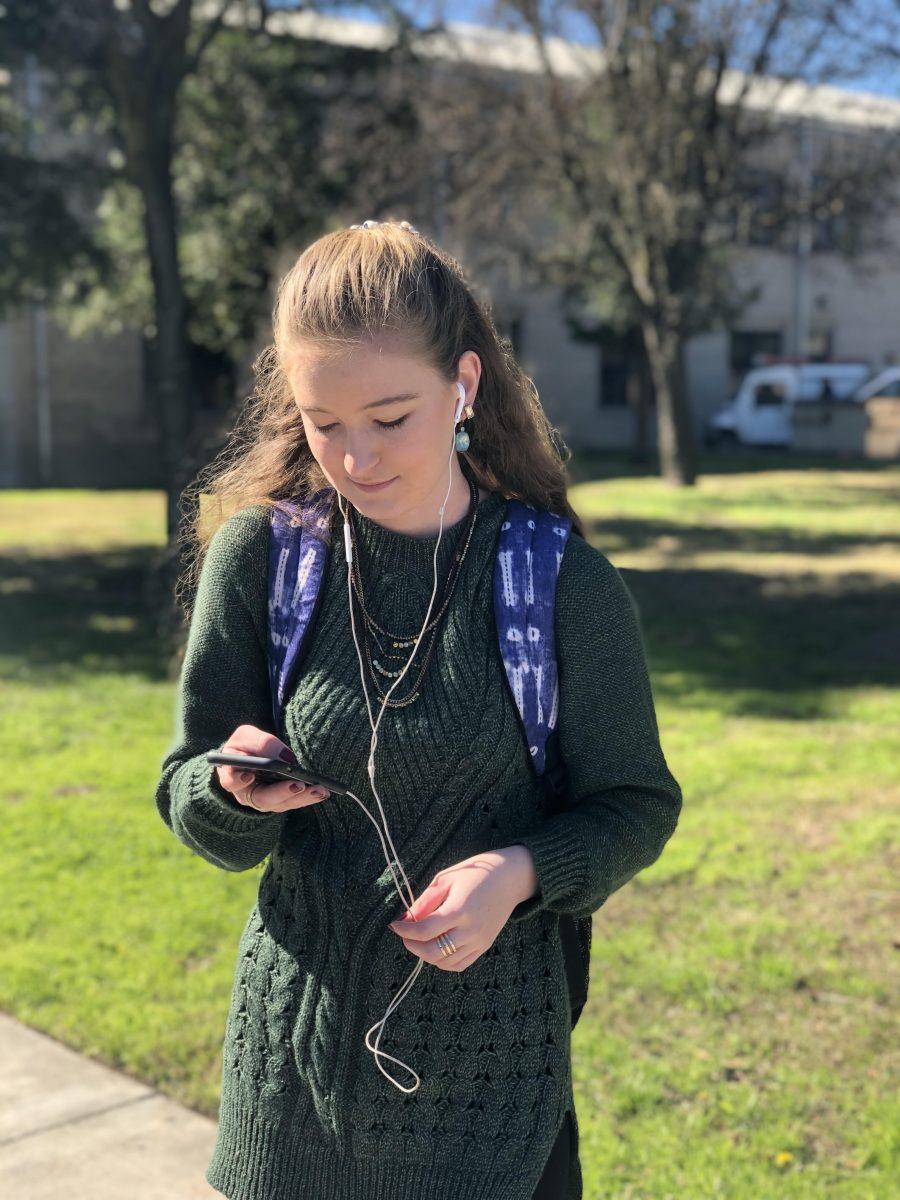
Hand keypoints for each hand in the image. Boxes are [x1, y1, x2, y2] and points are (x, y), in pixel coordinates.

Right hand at [213, 724, 330, 812]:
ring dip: (302, 797)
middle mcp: (247, 794)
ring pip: (282, 804)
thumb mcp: (246, 736)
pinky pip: (294, 802)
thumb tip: (286, 757)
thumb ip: (260, 742)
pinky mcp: (280, 801)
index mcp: (232, 776)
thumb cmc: (245, 746)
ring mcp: (264, 801)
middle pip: (263, 799)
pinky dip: (308, 797)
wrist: (250, 754)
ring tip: (319, 789)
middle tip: (298, 784)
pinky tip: (323, 791)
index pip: (231, 781)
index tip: (249, 774)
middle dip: (282, 792)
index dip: (238, 779)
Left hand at [387, 845, 537, 972]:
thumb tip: (406, 919)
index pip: (425, 930)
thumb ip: (425, 901)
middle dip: (412, 946)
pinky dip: (443, 961)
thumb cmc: (476, 873)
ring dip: (426, 955)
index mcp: (460, 910)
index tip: (394, 925)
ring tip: (420, 940)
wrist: (510, 878)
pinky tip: (436, 948)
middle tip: (405, 934)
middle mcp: (471, 930)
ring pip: (445, 963)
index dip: (405, 931)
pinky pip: (459, 965)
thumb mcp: (446, 879)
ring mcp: (479, 941)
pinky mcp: (484, 946)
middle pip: (433, 952)